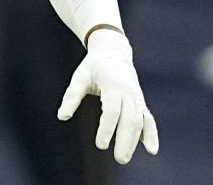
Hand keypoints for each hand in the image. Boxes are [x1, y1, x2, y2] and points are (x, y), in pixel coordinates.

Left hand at [58, 29, 159, 164]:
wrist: (114, 54)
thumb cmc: (93, 67)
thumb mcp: (79, 77)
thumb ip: (71, 97)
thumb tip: (61, 116)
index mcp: (113, 85)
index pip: (112, 110)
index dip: (107, 128)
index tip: (100, 145)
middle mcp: (128, 92)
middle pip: (129, 119)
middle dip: (124, 140)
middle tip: (119, 159)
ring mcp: (137, 98)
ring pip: (139, 122)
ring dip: (134, 141)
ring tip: (124, 158)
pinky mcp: (140, 103)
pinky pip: (148, 119)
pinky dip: (151, 134)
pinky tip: (151, 150)